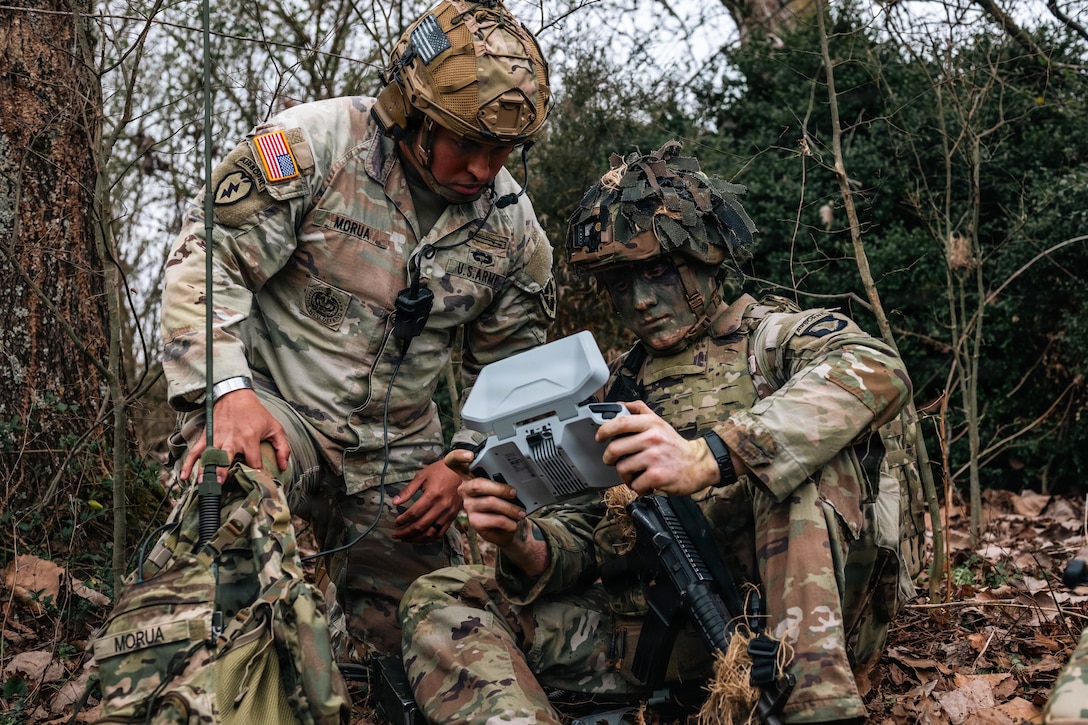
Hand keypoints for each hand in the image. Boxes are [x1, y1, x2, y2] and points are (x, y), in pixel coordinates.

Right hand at [180, 389, 290, 481]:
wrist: (235, 395)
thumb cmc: (256, 413)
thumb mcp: (275, 427)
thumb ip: (283, 448)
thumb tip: (284, 467)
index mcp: (250, 439)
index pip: (254, 463)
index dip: (256, 475)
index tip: (257, 485)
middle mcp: (232, 440)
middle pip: (226, 460)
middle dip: (222, 473)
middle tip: (220, 487)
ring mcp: (217, 439)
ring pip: (209, 457)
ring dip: (205, 471)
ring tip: (203, 486)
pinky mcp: (207, 437)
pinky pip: (195, 452)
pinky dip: (188, 464)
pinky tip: (183, 477)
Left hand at [391, 458, 464, 542]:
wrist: (462, 470)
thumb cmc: (441, 470)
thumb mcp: (422, 476)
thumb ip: (408, 490)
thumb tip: (394, 502)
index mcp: (433, 495)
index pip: (414, 513)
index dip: (403, 520)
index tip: (396, 522)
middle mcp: (441, 507)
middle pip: (421, 525)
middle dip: (406, 532)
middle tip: (396, 534)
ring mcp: (448, 513)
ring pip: (430, 533)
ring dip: (416, 539)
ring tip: (405, 539)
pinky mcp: (453, 517)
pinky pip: (440, 533)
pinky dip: (429, 538)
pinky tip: (420, 538)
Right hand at [451, 450, 547, 574]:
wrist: (504, 529)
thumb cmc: (503, 503)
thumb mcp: (504, 488)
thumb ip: (504, 479)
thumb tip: (518, 478)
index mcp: (471, 476)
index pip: (455, 462)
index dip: (459, 456)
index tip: (470, 455)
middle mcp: (466, 490)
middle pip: (478, 484)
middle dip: (500, 488)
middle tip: (514, 492)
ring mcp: (469, 505)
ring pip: (490, 502)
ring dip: (510, 508)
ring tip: (520, 512)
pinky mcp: (474, 521)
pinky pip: (496, 519)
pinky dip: (510, 522)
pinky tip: (514, 523)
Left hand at [596, 400, 719, 496]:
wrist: (698, 464)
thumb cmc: (675, 445)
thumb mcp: (659, 423)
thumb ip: (640, 411)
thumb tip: (619, 404)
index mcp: (651, 424)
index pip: (620, 422)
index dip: (604, 430)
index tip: (599, 437)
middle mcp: (652, 438)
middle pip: (615, 449)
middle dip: (609, 458)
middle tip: (613, 461)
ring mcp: (654, 458)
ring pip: (622, 469)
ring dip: (625, 475)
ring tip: (634, 474)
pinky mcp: (657, 476)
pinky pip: (634, 484)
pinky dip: (638, 487)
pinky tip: (646, 483)